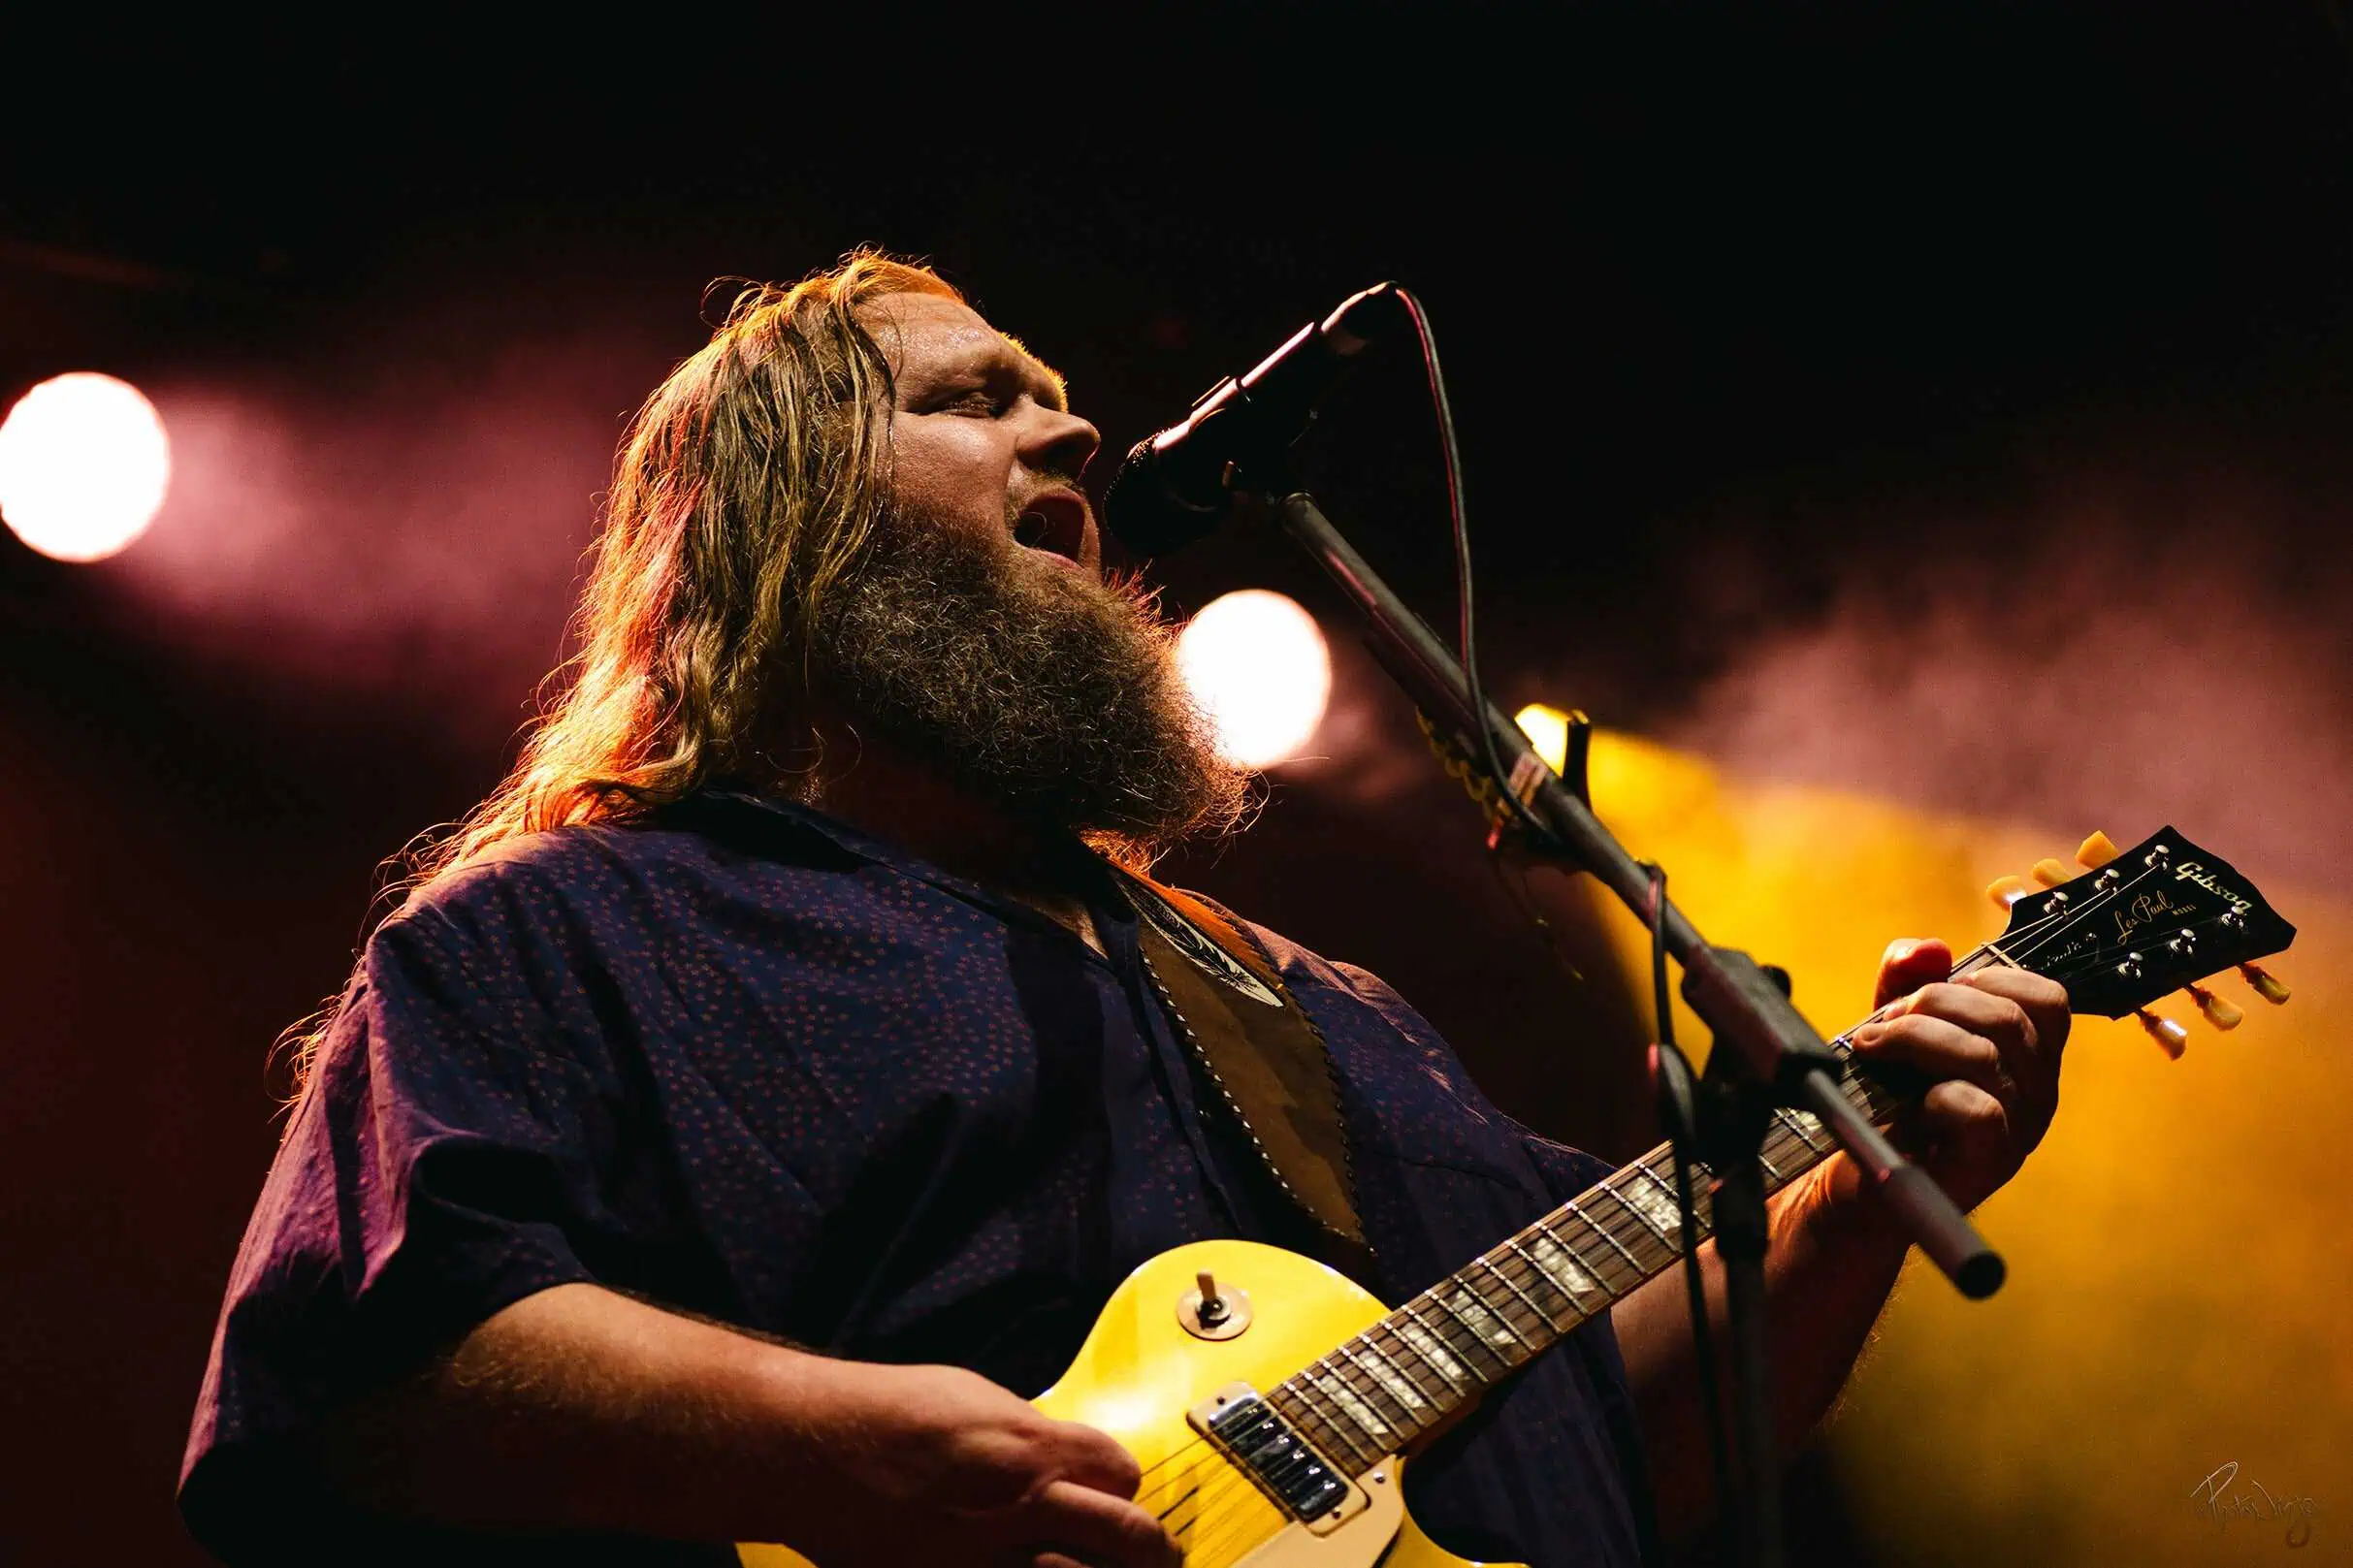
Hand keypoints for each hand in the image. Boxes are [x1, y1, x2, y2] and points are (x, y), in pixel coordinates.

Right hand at [787, 1360, 1178, 1567]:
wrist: (809, 1449)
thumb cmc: (885, 1414)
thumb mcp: (974, 1397)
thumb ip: (1028, 1432)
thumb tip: (1065, 1458)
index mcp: (1028, 1448)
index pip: (1122, 1475)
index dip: (1126, 1487)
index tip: (1119, 1495)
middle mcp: (1017, 1507)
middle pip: (1126, 1539)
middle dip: (1151, 1550)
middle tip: (1160, 1557)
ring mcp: (981, 1558)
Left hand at [1842, 937, 2069, 1212]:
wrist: (1855, 1176)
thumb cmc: (1884, 1100)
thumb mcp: (1893, 1023)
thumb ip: (1906, 978)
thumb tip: (1929, 948)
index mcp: (2027, 1058)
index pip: (2047, 1000)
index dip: (1989, 979)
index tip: (1933, 990)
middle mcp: (2035, 1093)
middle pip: (2007, 1018)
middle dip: (1932, 1003)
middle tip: (1883, 1023)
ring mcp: (2017, 1131)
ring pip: (1986, 1056)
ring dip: (1915, 1038)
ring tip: (1872, 1050)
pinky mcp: (1987, 1164)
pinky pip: (1980, 1110)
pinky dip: (1934, 1093)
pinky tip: (1905, 1102)